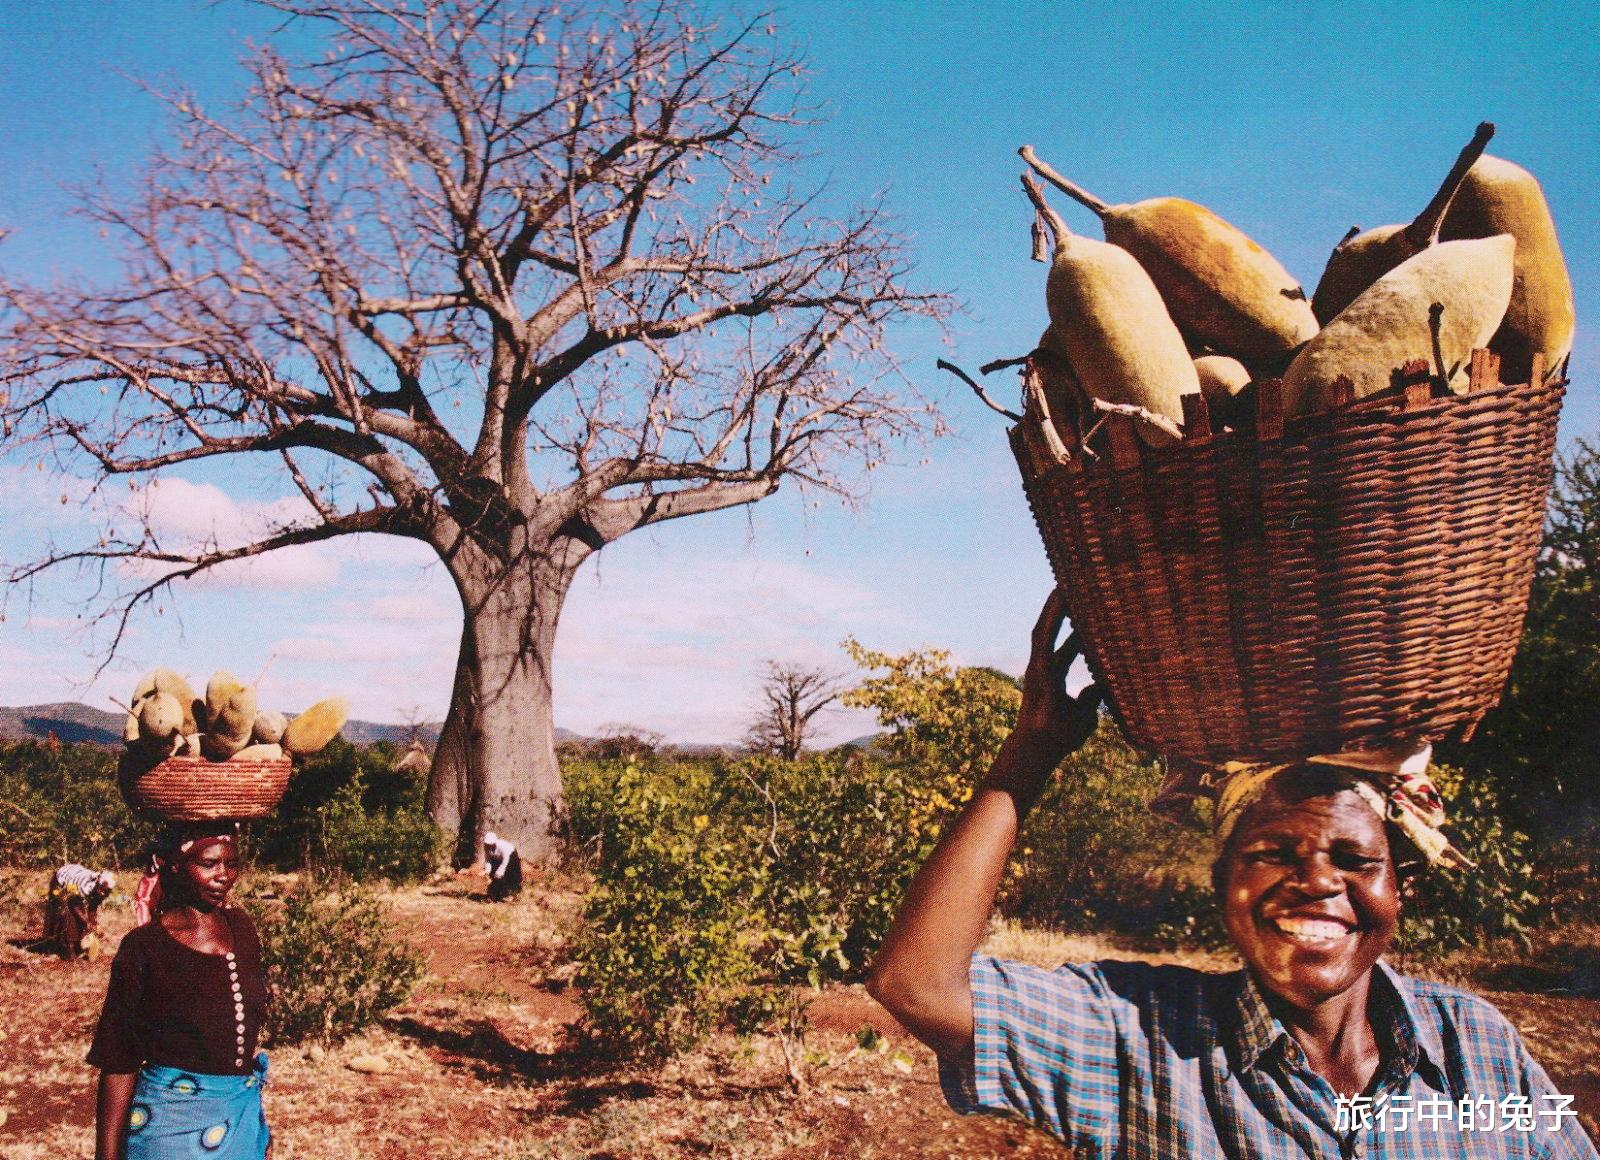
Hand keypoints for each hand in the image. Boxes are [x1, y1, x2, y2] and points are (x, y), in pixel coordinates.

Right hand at [1009, 588, 1103, 769]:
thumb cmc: (1060, 736)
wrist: (1041, 750)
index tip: (1090, 612)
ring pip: (1047, 628)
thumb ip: (1092, 698)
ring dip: (1055, 607)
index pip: (1069, 647)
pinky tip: (1059, 599)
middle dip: (1065, 611)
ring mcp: (1038, 666)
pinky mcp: (1037, 667)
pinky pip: (1045, 636)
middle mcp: (1044, 667)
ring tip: (1065, 584)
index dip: (1079, 630)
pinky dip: (1052, 617)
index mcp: (1054, 676)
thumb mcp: (1085, 714)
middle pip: (1056, 632)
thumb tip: (1104, 685)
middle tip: (1076, 588)